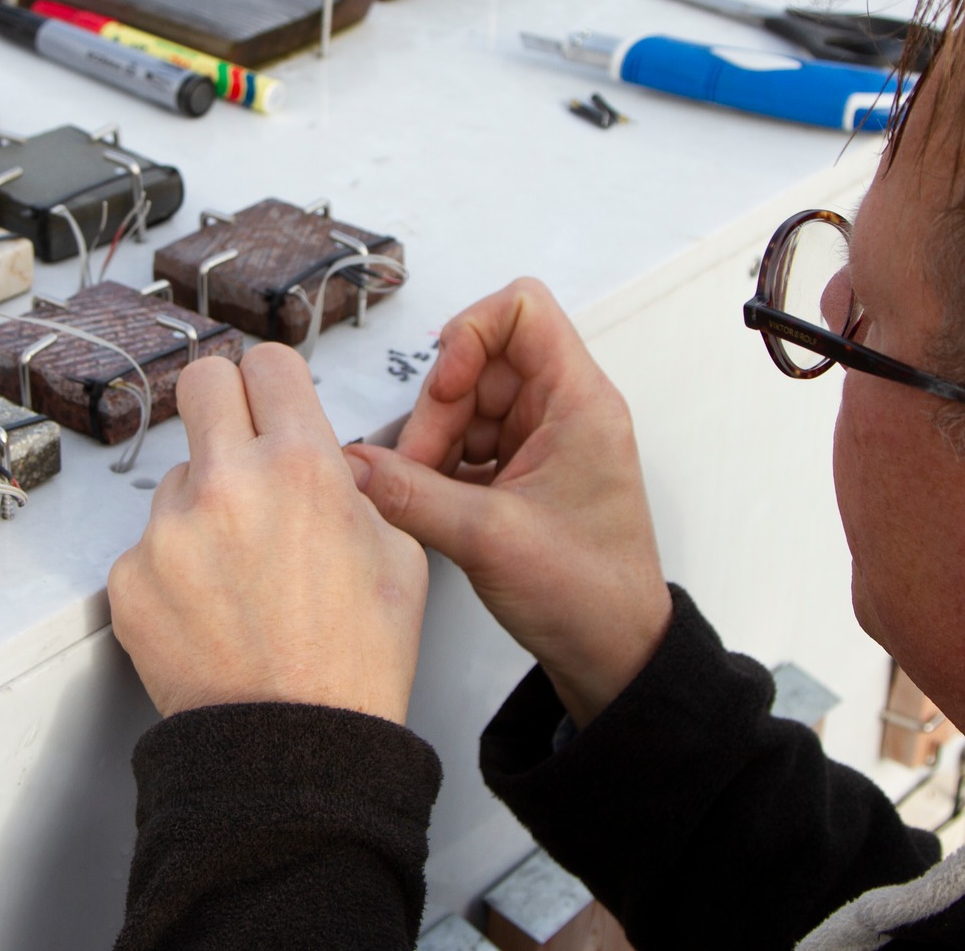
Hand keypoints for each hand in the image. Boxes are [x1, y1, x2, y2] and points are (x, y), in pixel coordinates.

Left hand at [108, 344, 429, 723]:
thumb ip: (355, 490)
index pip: (268, 362)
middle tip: (239, 447)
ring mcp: (168, 531)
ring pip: (176, 476)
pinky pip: (148, 544)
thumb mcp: (397, 556)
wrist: (292, 748)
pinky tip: (211, 609)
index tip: (273, 401)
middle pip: (200, 382)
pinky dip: (175, 568)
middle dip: (224, 405)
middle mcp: (228, 485)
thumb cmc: (352, 664)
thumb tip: (325, 464)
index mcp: (302, 468)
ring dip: (203, 504)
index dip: (274, 383)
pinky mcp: (129, 577)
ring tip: (240, 573)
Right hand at [345, 279, 670, 726]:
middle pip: (481, 361)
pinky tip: (432, 506)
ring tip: (424, 495)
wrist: (615, 656)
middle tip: (416, 468)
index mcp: (579, 402)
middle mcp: (564, 410)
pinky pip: (468, 443)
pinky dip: (442, 468)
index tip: (444, 388)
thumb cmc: (589, 594)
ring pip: (467, 404)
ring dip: (434, 443)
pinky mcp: (524, 473)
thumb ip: (411, 496)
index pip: (522, 308)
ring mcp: (543, 441)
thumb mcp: (488, 539)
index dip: (470, 335)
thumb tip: (349, 466)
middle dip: (438, 408)